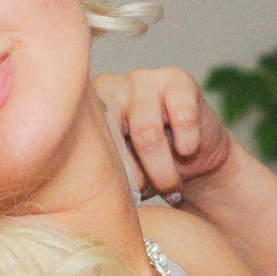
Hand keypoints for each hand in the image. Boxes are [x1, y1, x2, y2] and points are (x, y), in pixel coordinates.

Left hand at [95, 67, 233, 202]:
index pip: (86, 141)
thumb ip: (106, 173)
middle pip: (114, 136)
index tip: (120, 196)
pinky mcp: (176, 78)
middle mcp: (110, 88)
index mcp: (88, 110)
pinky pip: (182, 117)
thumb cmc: (148, 165)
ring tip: (171, 186)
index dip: (106, 174)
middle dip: (133, 175)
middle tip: (146, 194)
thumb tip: (96, 194)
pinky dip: (187, 142)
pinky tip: (187, 150)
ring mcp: (142, 79)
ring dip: (163, 169)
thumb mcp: (122, 174)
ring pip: (147, 131)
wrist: (190, 154)